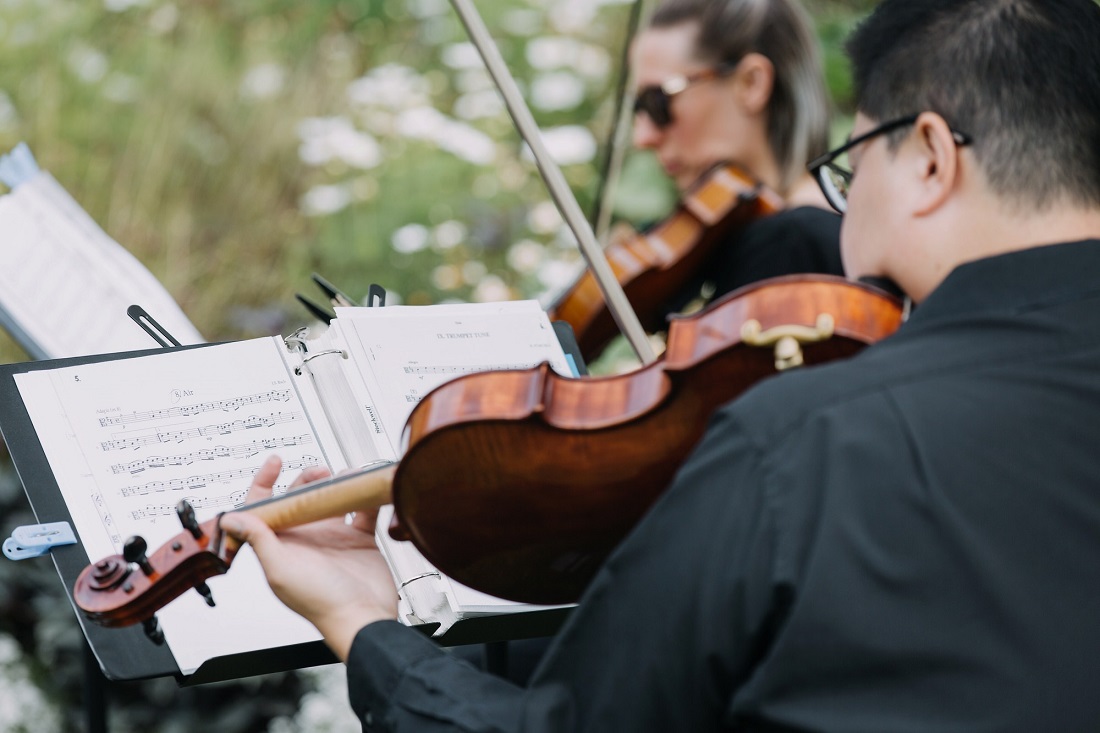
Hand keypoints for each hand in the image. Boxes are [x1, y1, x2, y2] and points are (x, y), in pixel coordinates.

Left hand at [221, 455, 399, 660]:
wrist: (362, 617)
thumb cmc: (320, 602)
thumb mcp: (281, 569)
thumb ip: (258, 540)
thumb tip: (231, 517)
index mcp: (282, 545)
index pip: (264, 508)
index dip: (264, 482)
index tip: (275, 462)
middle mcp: (305, 539)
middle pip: (300, 498)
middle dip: (307, 479)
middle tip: (320, 472)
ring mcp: (333, 538)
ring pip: (331, 500)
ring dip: (337, 484)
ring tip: (346, 477)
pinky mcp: (359, 540)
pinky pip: (362, 510)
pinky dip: (365, 496)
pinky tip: (369, 487)